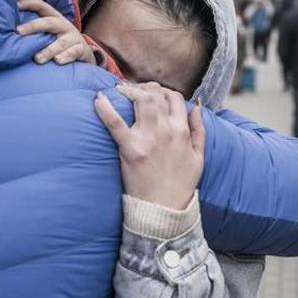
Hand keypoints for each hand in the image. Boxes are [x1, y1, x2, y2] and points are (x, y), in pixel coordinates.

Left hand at [16, 0, 94, 65]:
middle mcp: (63, 25)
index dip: (29, 3)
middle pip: (48, 22)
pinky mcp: (81, 50)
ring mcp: (73, 38)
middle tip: (19, 31)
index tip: (16, 5)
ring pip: (60, 42)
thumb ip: (35, 33)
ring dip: (48, 50)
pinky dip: (66, 56)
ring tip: (37, 58)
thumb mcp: (49, 34)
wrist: (83, 54)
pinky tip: (58, 61)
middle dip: (33, 26)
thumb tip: (11, 35)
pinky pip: (74, 52)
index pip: (42, 6)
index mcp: (54, 18)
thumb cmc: (59, 44)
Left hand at [93, 82, 204, 209]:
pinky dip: (105, 109)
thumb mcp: (199, 157)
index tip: (154, 94)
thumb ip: (199, 129)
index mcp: (182, 131)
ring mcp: (147, 138)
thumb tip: (197, 106)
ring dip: (129, 91)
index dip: (163, 91)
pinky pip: (115, 123)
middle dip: (144, 88)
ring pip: (139, 100)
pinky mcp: (129, 148)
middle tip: (135, 91)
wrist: (164, 209)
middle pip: (155, 94)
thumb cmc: (180, 185)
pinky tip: (98, 99)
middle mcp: (166, 130)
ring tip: (121, 90)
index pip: (174, 97)